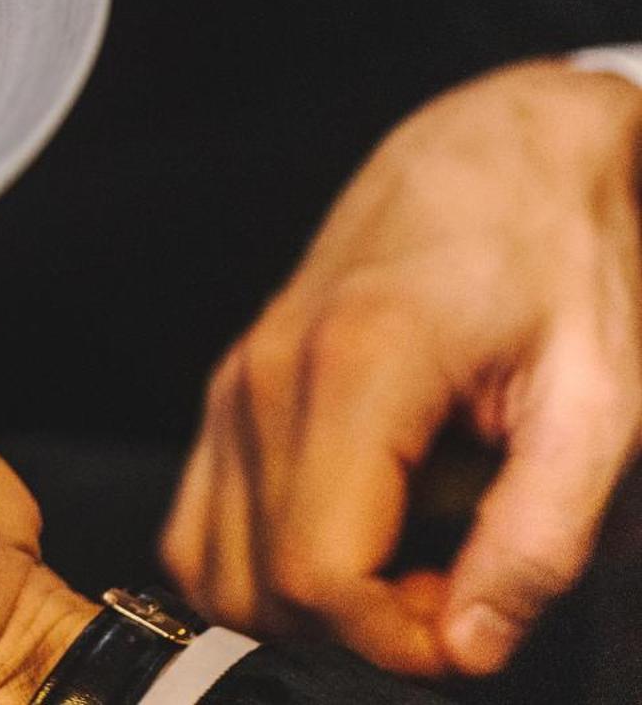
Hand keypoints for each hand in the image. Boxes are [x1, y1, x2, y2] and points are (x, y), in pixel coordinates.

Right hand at [162, 61, 641, 676]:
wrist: (496, 156)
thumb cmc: (553, 256)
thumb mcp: (599, 402)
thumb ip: (538, 537)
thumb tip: (469, 643)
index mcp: (353, 369)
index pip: (317, 572)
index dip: (392, 640)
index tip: (464, 628)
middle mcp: (265, 376)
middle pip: (257, 584)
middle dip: (356, 628)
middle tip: (450, 593)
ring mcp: (234, 382)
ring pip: (213, 564)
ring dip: (306, 603)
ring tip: (406, 566)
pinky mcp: (229, 390)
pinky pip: (201, 523)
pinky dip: (262, 564)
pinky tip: (354, 538)